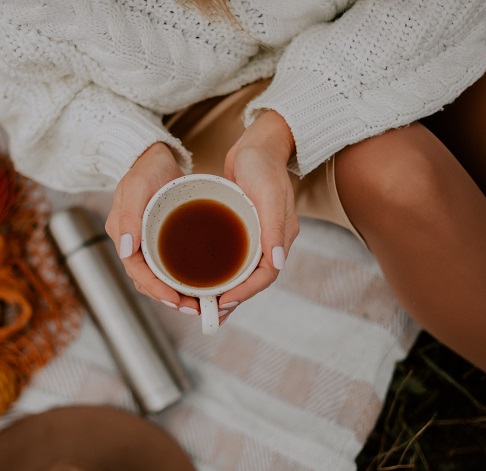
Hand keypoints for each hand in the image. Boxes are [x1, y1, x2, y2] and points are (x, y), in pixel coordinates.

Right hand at [105, 142, 200, 313]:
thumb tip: (128, 249)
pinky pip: (169, 266)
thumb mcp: (138, 187)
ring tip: (200, 303)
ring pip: (159, 278)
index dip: (156, 289)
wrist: (154, 156)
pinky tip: (199, 284)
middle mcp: (133, 244)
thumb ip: (129, 216)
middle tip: (195, 308)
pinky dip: (181, 278)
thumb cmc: (145, 168)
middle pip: (148, 281)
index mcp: (123, 236)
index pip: (137, 272)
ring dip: (176, 293)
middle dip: (170, 298)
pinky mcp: (161, 240)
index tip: (176, 300)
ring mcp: (146, 244)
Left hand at [218, 110, 299, 321]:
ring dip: (226, 287)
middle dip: (234, 297)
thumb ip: (273, 227)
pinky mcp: (244, 227)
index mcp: (281, 236)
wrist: (258, 143)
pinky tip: (203, 273)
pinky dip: (222, 269)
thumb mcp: (267, 193)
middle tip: (209, 311)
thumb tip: (276, 262)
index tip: (223, 301)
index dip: (245, 292)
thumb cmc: (263, 164)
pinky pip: (234, 255)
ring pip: (243, 271)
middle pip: (253, 279)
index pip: (266, 275)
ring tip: (204, 300)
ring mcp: (258, 234)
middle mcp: (271, 240)